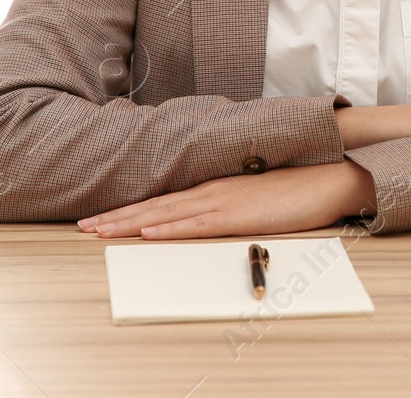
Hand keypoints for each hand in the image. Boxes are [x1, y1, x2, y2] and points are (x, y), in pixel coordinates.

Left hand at [76, 161, 376, 239]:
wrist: (326, 178)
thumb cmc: (292, 190)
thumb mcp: (251, 197)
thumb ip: (225, 204)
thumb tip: (202, 218)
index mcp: (212, 187)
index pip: (161, 200)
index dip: (128, 210)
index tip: (100, 218)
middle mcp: (210, 190)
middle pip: (154, 205)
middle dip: (117, 217)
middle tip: (84, 226)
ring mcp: (222, 201)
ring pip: (166, 214)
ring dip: (131, 223)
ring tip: (101, 230)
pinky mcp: (237, 214)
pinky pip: (196, 224)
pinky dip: (170, 228)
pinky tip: (148, 232)